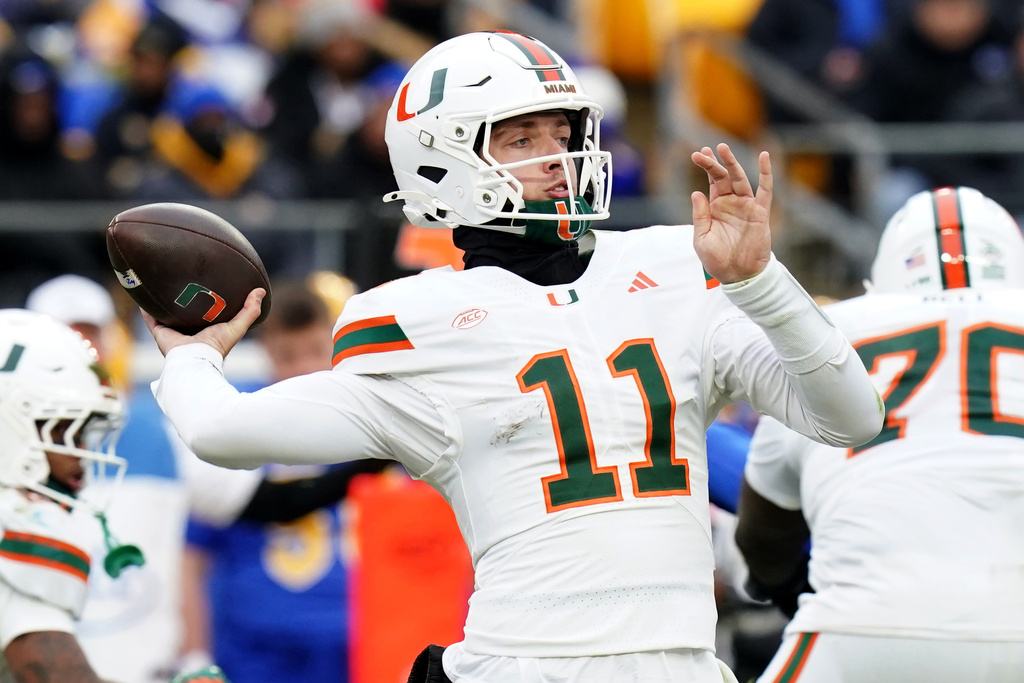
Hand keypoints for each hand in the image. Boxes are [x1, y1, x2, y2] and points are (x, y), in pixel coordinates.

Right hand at [142, 288, 264, 357]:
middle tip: (182, 278)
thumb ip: (250, 311)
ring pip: (166, 313)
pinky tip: (143, 293)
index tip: (206, 283)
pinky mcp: (160, 333)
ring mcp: (173, 331)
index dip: (206, 299)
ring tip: (159, 281)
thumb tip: (261, 291)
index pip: (205, 312)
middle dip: (182, 298)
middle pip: (184, 312)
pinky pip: (150, 318)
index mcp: (205, 329)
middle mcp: (188, 330)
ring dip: (162, 300)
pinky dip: (146, 307)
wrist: (195, 359)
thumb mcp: (237, 326)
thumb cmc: (217, 346)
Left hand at [690, 143, 772, 283]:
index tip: (696, 154)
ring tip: (723, 148)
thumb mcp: (701, 239)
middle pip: (723, 177)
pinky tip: (763, 156)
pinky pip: (765, 190)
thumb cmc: (717, 260)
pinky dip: (765, 173)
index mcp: (716, 208)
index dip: (706, 166)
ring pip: (740, 179)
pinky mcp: (760, 212)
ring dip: (733, 163)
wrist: (738, 276)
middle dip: (715, 163)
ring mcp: (746, 206)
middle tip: (705, 150)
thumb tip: (697, 192)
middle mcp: (731, 203)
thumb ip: (700, 216)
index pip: (711, 181)